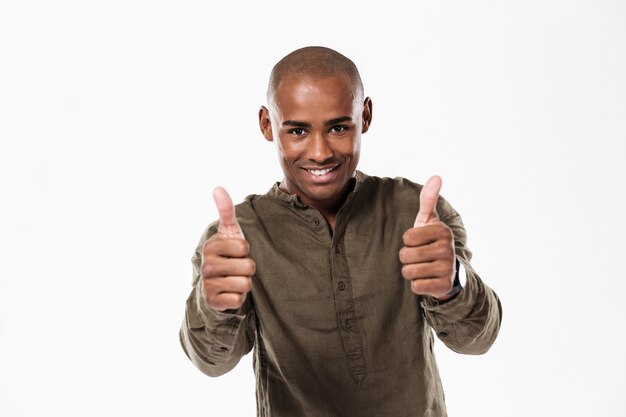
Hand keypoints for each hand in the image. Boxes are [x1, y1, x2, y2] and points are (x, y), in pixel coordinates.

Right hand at [200, 187, 254, 310]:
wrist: (216, 284)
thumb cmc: (228, 254)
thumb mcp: (229, 232)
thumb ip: (226, 211)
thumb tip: (218, 187)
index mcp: (211, 246)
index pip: (243, 247)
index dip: (245, 251)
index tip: (235, 252)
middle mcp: (206, 265)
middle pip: (248, 267)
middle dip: (248, 269)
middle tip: (237, 268)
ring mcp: (208, 284)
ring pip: (245, 284)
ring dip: (245, 283)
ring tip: (234, 279)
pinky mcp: (213, 301)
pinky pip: (238, 300)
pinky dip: (239, 297)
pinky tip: (230, 292)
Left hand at [399, 176, 455, 299]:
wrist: (449, 272)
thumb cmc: (432, 242)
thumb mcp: (429, 221)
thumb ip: (428, 200)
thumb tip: (436, 176)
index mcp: (442, 232)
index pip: (407, 238)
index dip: (408, 242)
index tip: (421, 242)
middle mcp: (447, 249)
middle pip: (405, 256)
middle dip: (407, 258)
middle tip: (421, 257)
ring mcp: (447, 269)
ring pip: (408, 272)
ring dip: (411, 272)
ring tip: (423, 268)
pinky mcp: (443, 286)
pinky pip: (415, 286)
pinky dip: (417, 285)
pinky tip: (427, 280)